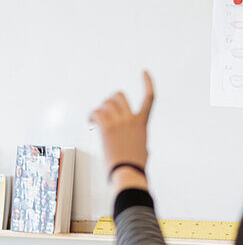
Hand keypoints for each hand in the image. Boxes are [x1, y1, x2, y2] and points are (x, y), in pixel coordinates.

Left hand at [90, 71, 153, 193]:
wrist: (127, 172)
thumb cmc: (135, 165)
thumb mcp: (144, 149)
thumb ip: (143, 143)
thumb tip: (146, 151)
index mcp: (142, 123)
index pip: (150, 97)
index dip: (148, 82)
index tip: (144, 72)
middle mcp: (131, 119)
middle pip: (119, 96)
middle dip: (110, 100)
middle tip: (105, 111)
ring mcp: (119, 122)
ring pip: (106, 103)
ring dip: (99, 110)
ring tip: (95, 120)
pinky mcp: (106, 128)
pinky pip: (96, 113)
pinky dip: (91, 116)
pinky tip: (91, 123)